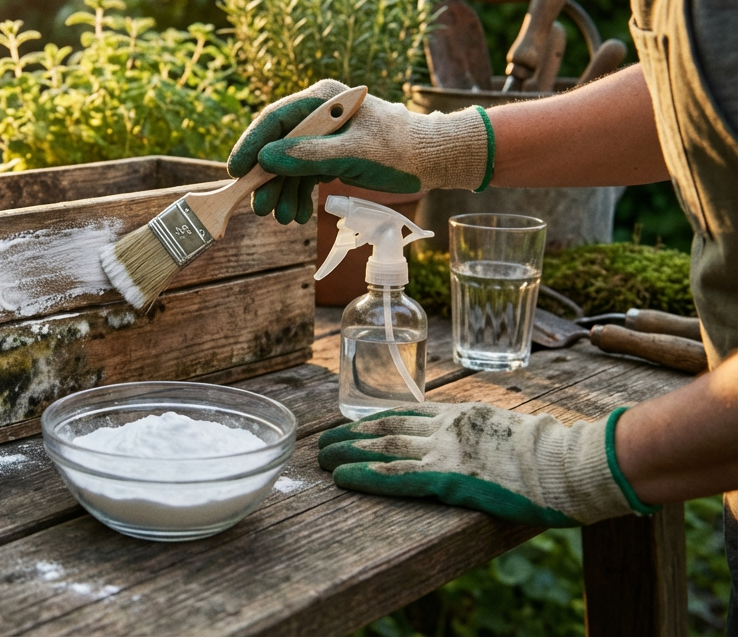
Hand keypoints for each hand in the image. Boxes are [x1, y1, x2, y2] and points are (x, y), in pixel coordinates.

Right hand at [227, 81, 494, 218]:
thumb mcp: (352, 155)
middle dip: (268, 179)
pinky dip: (299, 194)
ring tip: (283, 219)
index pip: (275, 119)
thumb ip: (308, 156)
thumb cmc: (400, 150)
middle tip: (260, 208)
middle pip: (278, 145)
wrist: (433, 160)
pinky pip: (305, 174)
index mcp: (322, 100)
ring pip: (290, 164)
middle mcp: (318, 114)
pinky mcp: (331, 154)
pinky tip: (297, 215)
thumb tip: (266, 159)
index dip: (252, 145)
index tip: (236, 171)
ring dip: (283, 192)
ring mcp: (324, 135)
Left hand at [317, 403, 655, 526]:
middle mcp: (446, 429)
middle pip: (385, 428)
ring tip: (321, 459)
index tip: (350, 425)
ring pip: (383, 449)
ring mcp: (446, 452)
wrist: (571, 462)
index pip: (406, 414)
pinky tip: (343, 479)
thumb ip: (482, 430)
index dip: (373, 420)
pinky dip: (366, 476)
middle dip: (350, 436)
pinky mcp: (449, 479)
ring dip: (347, 454)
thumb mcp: (509, 428)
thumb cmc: (553, 451)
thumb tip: (474, 436)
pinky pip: (397, 476)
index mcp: (461, 416)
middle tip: (321, 442)